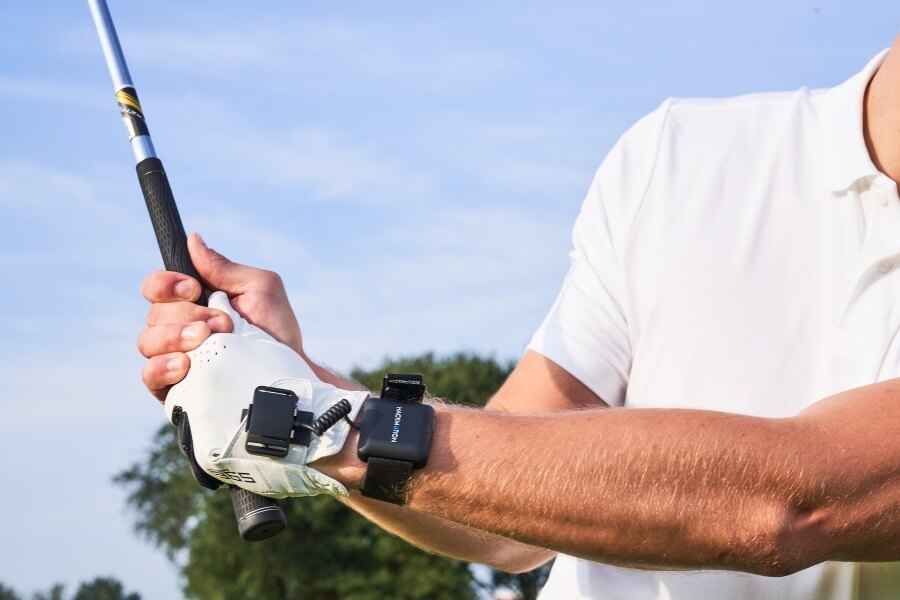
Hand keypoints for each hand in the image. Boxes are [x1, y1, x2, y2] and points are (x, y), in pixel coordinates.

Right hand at [139, 233, 306, 401]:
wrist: (288, 376)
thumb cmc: (277, 331)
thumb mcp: (259, 288)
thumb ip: (224, 267)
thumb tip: (193, 240)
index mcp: (193, 302)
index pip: (157, 286)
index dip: (166, 284)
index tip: (193, 288)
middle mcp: (178, 328)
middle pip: (154, 313)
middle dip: (188, 313)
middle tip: (222, 323)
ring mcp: (174, 358)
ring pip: (147, 341)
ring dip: (176, 336)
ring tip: (206, 340)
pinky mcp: (174, 387)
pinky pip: (149, 375)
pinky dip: (162, 366)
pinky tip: (185, 364)